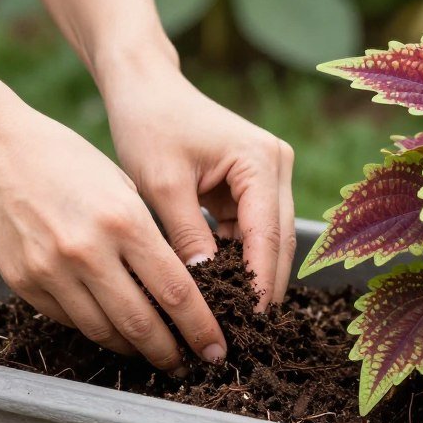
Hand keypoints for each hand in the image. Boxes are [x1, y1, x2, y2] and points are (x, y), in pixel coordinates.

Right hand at [0, 105, 225, 369]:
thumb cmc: (62, 155)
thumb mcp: (119, 183)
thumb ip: (146, 234)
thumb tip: (175, 282)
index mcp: (124, 221)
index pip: (176, 291)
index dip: (201, 327)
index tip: (216, 347)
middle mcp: (88, 252)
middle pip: (142, 324)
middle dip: (172, 353)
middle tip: (190, 364)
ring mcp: (51, 271)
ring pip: (104, 331)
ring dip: (134, 348)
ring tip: (154, 351)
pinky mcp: (23, 282)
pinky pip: (70, 319)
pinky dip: (96, 328)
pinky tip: (112, 327)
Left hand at [98, 54, 295, 309]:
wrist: (144, 87)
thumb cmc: (149, 125)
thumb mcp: (162, 184)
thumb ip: (187, 237)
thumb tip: (205, 290)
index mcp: (261, 160)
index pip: (267, 236)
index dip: (258, 284)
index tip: (245, 324)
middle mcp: (276, 166)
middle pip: (278, 242)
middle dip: (262, 288)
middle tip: (243, 335)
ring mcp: (269, 175)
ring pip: (268, 242)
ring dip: (252, 278)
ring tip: (232, 321)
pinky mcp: (252, 184)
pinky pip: (251, 232)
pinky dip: (238, 260)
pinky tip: (222, 291)